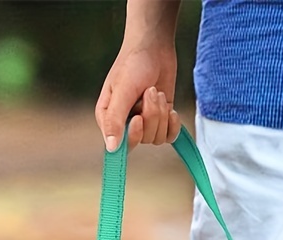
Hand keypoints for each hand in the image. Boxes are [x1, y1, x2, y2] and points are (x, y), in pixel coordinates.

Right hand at [95, 10, 181, 151]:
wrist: (154, 47)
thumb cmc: (133, 64)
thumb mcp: (122, 91)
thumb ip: (115, 120)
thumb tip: (111, 148)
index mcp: (109, 120)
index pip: (120, 146)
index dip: (133, 136)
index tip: (138, 118)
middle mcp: (125, 125)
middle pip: (143, 140)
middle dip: (151, 116)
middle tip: (150, 92)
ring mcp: (145, 124)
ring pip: (157, 138)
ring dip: (161, 113)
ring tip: (156, 91)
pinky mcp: (161, 121)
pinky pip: (169, 136)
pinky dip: (173, 124)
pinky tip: (171, 109)